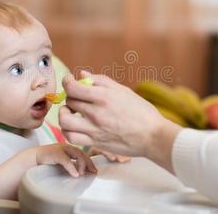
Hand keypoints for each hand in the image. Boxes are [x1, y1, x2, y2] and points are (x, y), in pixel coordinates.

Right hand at [35, 143, 96, 176]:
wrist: (32, 159)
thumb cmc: (46, 162)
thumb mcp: (61, 163)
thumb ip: (70, 166)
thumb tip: (81, 175)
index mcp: (68, 149)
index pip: (82, 154)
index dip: (90, 162)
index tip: (94, 171)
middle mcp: (66, 147)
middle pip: (82, 153)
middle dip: (88, 163)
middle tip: (93, 172)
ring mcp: (61, 148)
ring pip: (77, 155)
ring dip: (82, 165)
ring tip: (83, 174)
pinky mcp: (55, 153)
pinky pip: (66, 160)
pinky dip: (72, 168)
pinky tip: (75, 174)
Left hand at [59, 72, 181, 163]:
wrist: (153, 136)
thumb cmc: (141, 112)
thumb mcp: (123, 90)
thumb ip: (100, 81)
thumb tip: (82, 75)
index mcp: (104, 97)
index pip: (72, 87)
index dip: (67, 81)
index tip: (70, 80)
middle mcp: (96, 113)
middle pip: (69, 101)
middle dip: (71, 96)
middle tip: (78, 97)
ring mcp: (94, 129)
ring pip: (65, 121)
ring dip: (64, 114)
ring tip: (72, 112)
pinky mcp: (95, 142)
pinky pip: (71, 137)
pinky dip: (68, 131)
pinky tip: (75, 126)